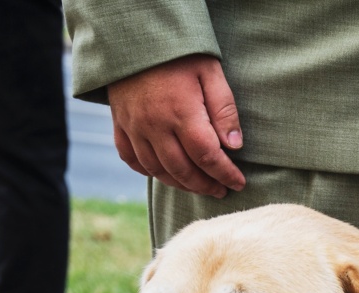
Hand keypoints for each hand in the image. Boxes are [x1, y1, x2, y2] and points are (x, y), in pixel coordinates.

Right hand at [107, 54, 244, 197]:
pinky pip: (131, 158)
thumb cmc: (178, 54)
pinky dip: (149, 171)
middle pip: (182, 170)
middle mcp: (155, 125)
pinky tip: (165, 173)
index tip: (238, 183)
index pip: (207, 157)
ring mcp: (134, 126)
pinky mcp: (120, 124)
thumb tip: (234, 146)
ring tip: (198, 185)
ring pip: (157, 170)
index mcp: (181, 112)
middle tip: (221, 190)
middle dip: (205, 185)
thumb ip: (224, 110)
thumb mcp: (210, 72)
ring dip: (180, 183)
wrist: (133, 36)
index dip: (225, 174)